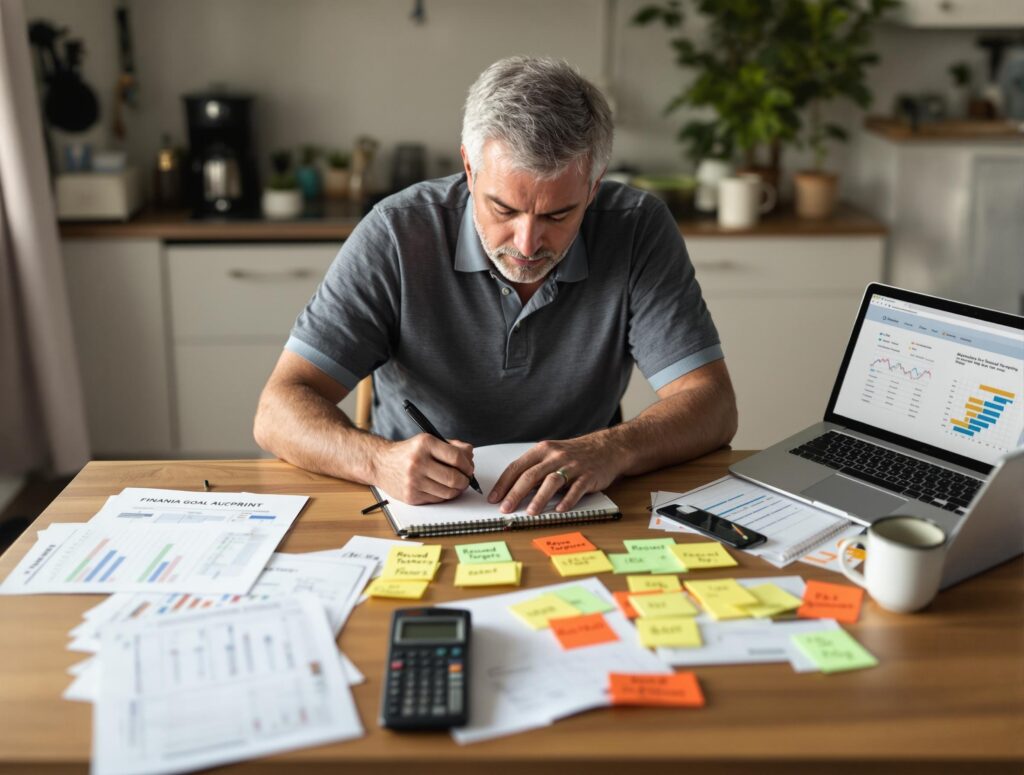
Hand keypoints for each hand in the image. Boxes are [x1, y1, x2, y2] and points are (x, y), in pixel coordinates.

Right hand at [373, 434, 474, 504]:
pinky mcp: (411, 496)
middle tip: (465, 478)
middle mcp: (418, 462)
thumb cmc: (408, 452)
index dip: (467, 465)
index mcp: (425, 444)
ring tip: (456, 484)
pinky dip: (444, 495)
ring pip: (448, 492)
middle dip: (465, 480)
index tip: (469, 467)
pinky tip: (442, 488)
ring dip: (457, 490)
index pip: (456, 457)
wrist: (380, 463)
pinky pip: (437, 500)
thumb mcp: (428, 441)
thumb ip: (452, 446)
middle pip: (454, 478)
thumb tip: (470, 456)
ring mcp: (413, 481)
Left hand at [488, 436, 621, 515]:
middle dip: (515, 493)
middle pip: (531, 475)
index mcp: (542, 450)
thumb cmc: (575, 454)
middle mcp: (555, 456)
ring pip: (552, 481)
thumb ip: (535, 469)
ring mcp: (572, 466)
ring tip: (530, 512)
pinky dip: (567, 500)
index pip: (517, 467)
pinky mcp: (588, 476)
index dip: (504, 484)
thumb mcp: (552, 455)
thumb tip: (513, 491)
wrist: (607, 448)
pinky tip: (559, 509)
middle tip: (505, 509)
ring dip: (539, 498)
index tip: (494, 498)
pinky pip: (576, 489)